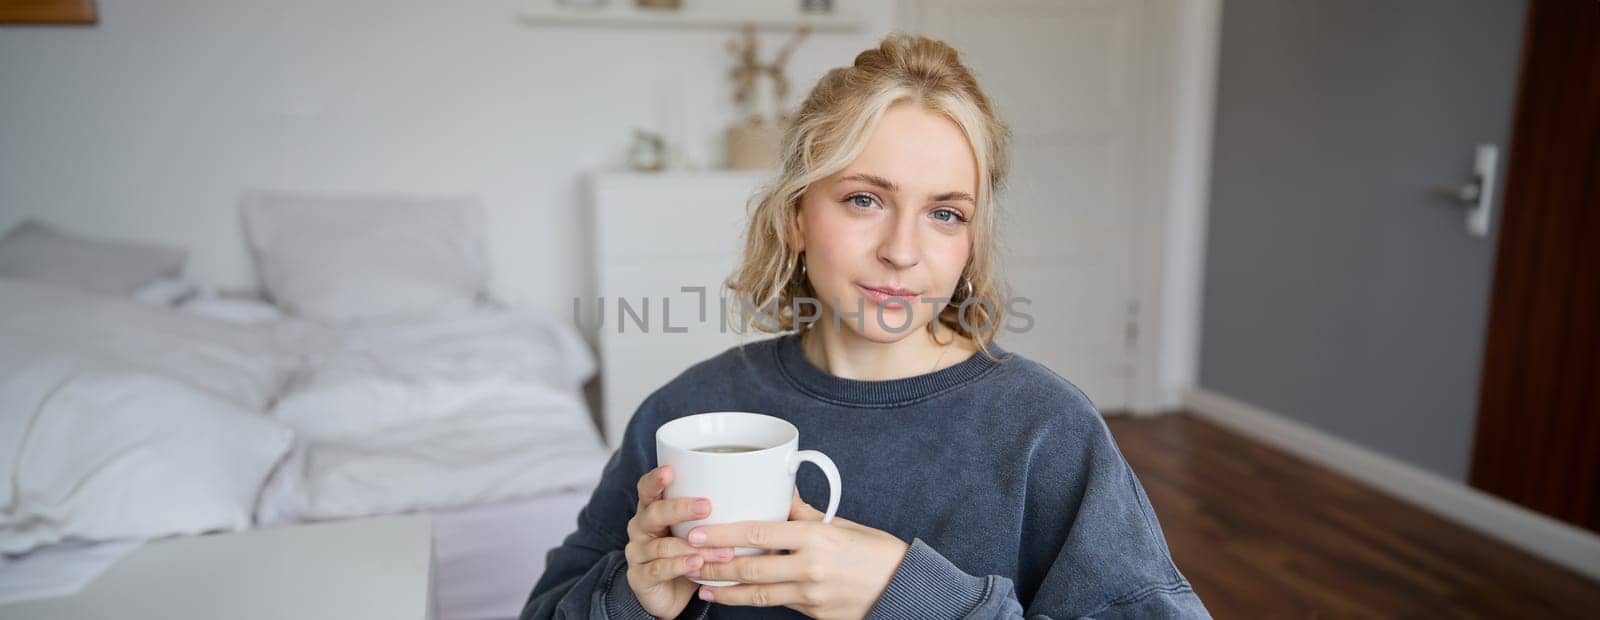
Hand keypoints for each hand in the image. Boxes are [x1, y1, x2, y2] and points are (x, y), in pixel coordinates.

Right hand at [624, 466, 736, 618]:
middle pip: (654, 513)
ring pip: (663, 545)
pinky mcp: (639, 578)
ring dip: (693, 547)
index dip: (656, 479)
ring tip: (721, 550)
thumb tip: (754, 493)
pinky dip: (679, 566)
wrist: (669, 595)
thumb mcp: (697, 531)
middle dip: (681, 509)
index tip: (671, 470)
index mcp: (652, 510)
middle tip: (707, 506)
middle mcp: (640, 528)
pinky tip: (697, 565)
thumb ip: (711, 514)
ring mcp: (637, 553)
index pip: (647, 489)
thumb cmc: (687, 554)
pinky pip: (659, 569)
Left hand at [687, 491, 910, 618]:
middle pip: (751, 566)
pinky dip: (749, 600)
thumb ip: (804, 514)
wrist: (901, 586)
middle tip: (689, 558)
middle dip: (715, 564)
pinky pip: (775, 604)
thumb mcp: (839, 523)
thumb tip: (779, 495)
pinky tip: (731, 596)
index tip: (700, 532)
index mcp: (815, 537)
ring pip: (757, 593)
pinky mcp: (813, 613)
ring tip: (701, 584)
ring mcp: (810, 594)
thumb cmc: (873, 550)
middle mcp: (810, 567)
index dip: (725, 535)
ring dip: (724, 589)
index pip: (760, 533)